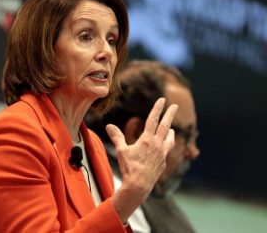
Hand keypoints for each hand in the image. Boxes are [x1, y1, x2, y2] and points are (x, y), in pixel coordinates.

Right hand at [107, 98, 177, 220]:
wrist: (139, 185)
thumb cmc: (129, 167)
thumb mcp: (121, 151)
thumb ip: (116, 137)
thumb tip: (109, 126)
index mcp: (147, 139)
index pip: (152, 120)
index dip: (157, 108)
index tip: (162, 100)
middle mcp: (157, 145)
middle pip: (165, 126)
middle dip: (170, 114)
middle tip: (176, 105)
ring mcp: (162, 154)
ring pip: (169, 139)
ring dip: (171, 132)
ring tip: (172, 128)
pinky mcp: (163, 163)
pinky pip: (167, 151)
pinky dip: (166, 146)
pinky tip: (163, 147)